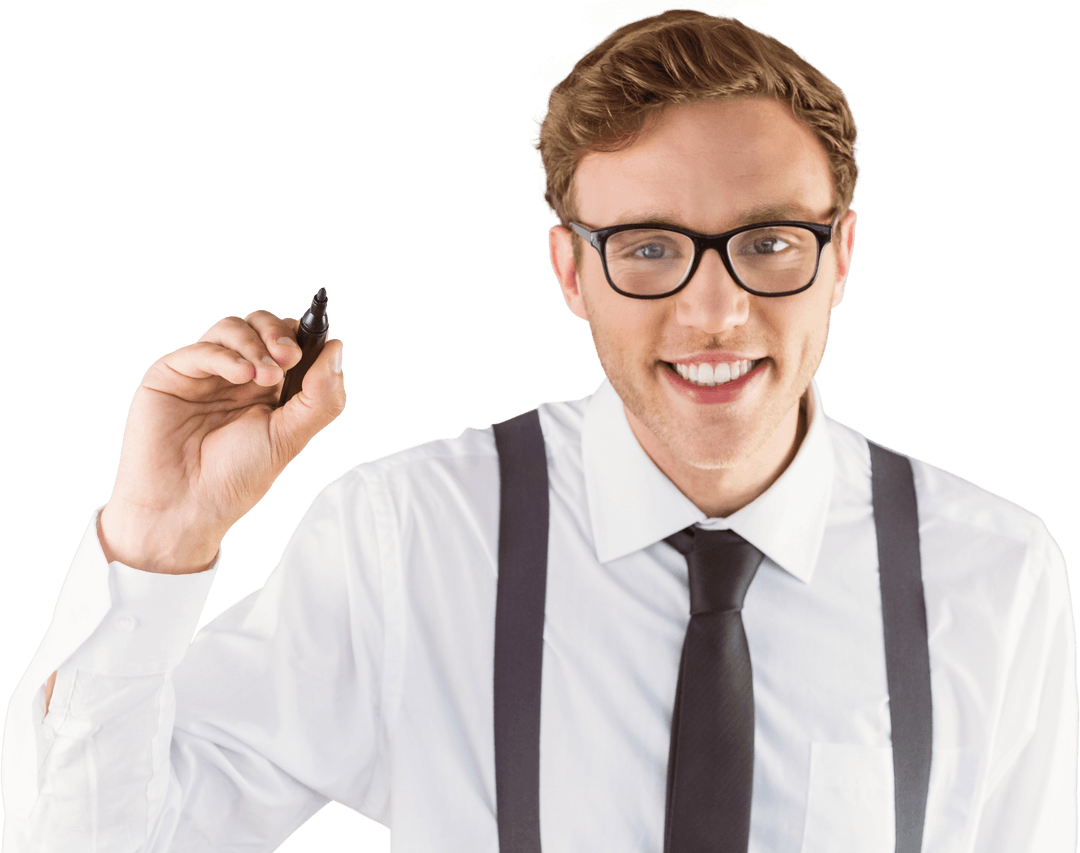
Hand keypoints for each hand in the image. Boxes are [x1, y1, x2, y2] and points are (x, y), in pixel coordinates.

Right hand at [100, 310, 345, 573]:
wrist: (187, 505)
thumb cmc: (238, 476)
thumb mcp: (291, 437)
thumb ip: (320, 396)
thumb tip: (337, 348)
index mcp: (271, 388)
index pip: (292, 341)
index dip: (305, 336)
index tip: (319, 343)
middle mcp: (239, 374)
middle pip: (262, 325)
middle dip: (280, 334)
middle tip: (290, 358)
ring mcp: (206, 372)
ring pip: (233, 327)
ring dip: (256, 344)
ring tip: (268, 377)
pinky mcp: (174, 373)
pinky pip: (203, 348)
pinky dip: (228, 356)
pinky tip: (243, 376)